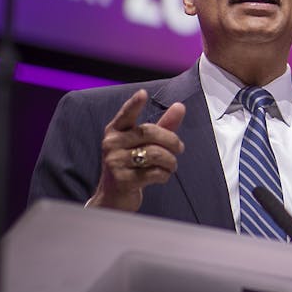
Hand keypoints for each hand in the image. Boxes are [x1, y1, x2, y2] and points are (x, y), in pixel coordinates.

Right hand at [87, 89, 185, 211]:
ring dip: (171, 161)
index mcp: (115, 131)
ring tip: (171, 165)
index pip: (126, 115)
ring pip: (155, 153)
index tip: (143, 93)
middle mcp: (111, 144)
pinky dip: (164, 175)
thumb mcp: (145, 144)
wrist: (113, 198)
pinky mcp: (122, 180)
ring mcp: (115, 162)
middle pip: (150, 133)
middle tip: (180, 149)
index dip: (134, 104)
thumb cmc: (132, 166)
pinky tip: (162, 176)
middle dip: (172, 141)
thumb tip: (180, 106)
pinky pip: (154, 172)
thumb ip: (163, 125)